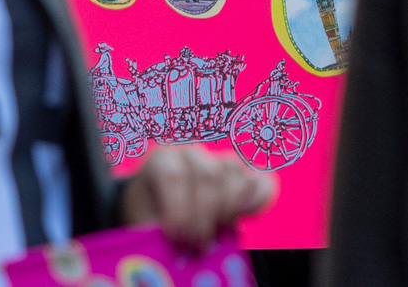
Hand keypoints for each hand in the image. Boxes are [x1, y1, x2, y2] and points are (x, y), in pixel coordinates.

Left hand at [121, 144, 275, 251]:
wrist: (161, 207)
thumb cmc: (152, 216)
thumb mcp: (145, 222)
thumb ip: (157, 232)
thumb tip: (175, 253)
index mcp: (162, 160)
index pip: (173, 175)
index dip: (178, 208)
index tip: (177, 238)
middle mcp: (192, 154)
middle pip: (208, 174)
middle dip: (204, 215)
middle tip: (198, 245)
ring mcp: (220, 160)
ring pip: (235, 175)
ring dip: (228, 210)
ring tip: (216, 236)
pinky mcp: (244, 177)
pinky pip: (261, 183)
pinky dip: (257, 203)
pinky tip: (245, 220)